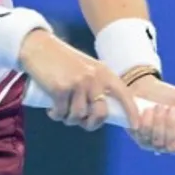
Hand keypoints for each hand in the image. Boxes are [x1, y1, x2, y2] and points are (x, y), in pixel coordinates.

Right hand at [19, 31, 140, 130]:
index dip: (132, 112)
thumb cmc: (62, 61)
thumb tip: (99, 113)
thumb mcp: (86, 68)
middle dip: (91, 124)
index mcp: (103, 72)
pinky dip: (56, 115)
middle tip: (80, 122)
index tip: (135, 126)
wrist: (38, 47)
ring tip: (61, 111)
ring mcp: (77, 83)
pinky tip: (52, 110)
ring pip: (78, 116)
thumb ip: (95, 86)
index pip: (124, 94)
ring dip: (68, 119)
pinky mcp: (60, 89)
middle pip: (100, 114)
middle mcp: (93, 78)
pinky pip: (61, 113)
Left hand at [127, 76, 174, 162]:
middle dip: (172, 127)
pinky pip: (145, 135)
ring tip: (159, 107)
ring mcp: (156, 145)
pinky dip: (147, 120)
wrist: (146, 88)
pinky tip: (148, 110)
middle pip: (174, 148)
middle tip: (171, 108)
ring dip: (160, 121)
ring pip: (158, 142)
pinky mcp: (141, 140)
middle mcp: (172, 145)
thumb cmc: (169, 96)